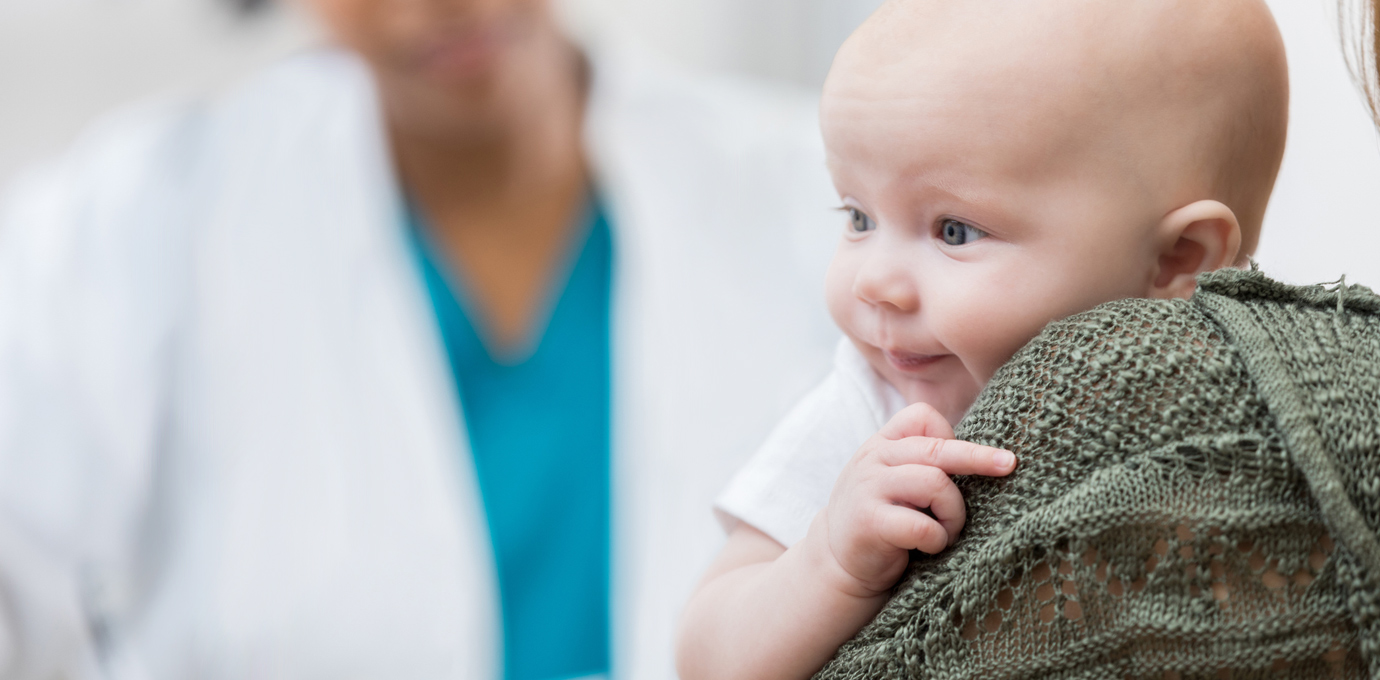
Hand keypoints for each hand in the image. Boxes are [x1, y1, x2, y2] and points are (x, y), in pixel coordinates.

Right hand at [810, 402, 1016, 596]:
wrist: (837, 561)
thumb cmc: (881, 518)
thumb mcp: (892, 478)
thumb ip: (920, 461)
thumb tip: (984, 451)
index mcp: (882, 444)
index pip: (921, 417)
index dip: (950, 436)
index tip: (961, 464)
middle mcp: (873, 459)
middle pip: (937, 448)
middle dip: (979, 458)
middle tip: (1009, 465)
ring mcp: (869, 489)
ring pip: (935, 484)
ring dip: (954, 513)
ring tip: (948, 531)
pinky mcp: (870, 523)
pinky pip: (922, 525)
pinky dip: (937, 538)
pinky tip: (930, 546)